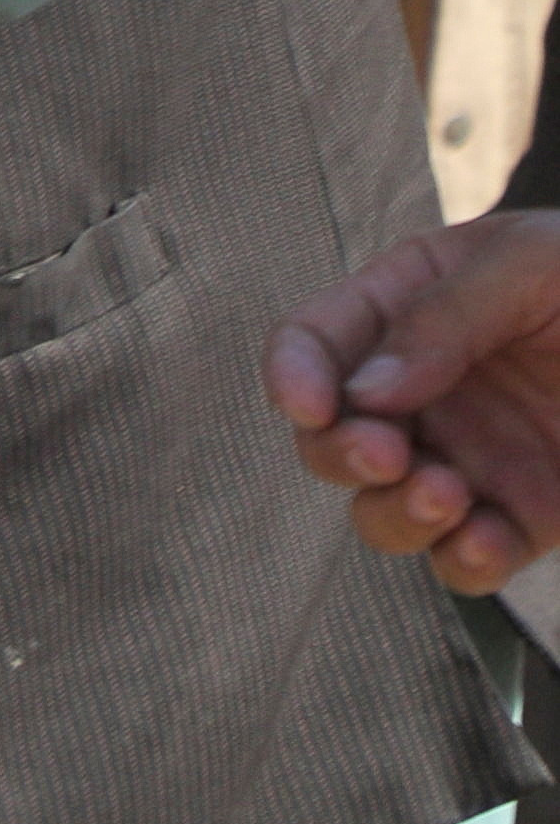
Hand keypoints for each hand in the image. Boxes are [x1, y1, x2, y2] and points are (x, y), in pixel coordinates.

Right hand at [267, 212, 559, 591]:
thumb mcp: (529, 263)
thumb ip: (443, 316)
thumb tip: (366, 391)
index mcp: (405, 310)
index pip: (316, 343)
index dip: (293, 374)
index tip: (310, 404)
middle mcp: (423, 392)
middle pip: (333, 439)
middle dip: (342, 453)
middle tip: (386, 453)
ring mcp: (470, 458)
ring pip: (385, 511)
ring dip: (395, 514)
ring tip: (446, 496)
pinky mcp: (525, 517)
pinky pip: (467, 559)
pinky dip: (464, 560)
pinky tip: (489, 539)